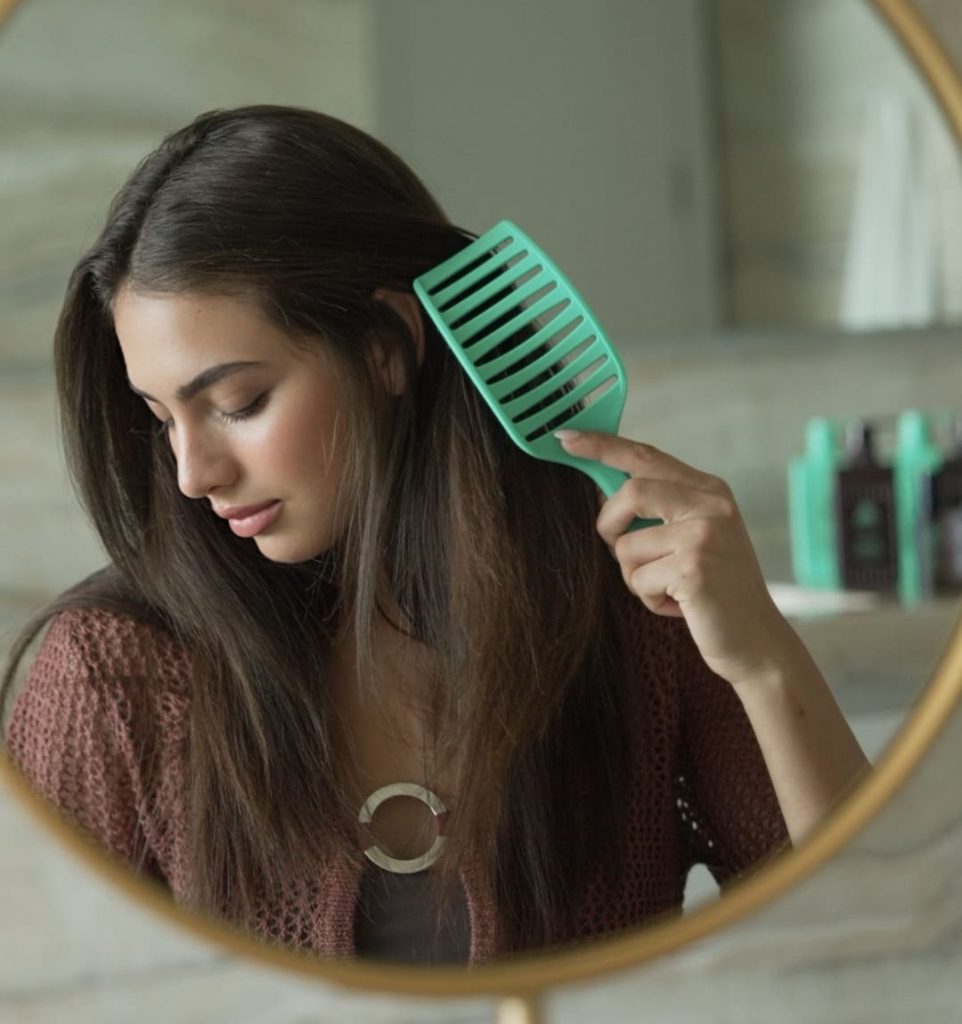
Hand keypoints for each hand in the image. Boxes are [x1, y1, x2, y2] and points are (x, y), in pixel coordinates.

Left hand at [556, 429, 802, 690]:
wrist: (756, 641)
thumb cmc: (713, 591)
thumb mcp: (692, 537)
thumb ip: (658, 510)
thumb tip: (602, 493)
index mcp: (708, 490)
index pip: (646, 456)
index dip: (603, 446)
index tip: (566, 438)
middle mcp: (711, 505)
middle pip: (630, 492)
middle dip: (610, 526)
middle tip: (622, 552)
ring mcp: (705, 535)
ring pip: (627, 546)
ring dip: (635, 577)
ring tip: (669, 589)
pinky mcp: (694, 569)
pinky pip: (638, 580)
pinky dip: (648, 599)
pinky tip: (680, 606)